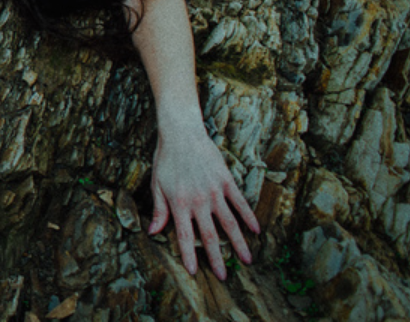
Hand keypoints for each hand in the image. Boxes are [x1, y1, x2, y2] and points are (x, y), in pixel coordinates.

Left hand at [148, 126, 259, 279]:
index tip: (196, 273)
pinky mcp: (226, 181)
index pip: (185, 236)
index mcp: (179, 204)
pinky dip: (249, 217)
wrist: (182, 133)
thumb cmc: (166, 159)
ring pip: (230, 224)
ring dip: (239, 244)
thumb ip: (159, 210)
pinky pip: (240, 203)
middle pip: (210, 236)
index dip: (190, 256)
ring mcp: (215, 191)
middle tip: (225, 277)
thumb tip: (153, 232)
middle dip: (217, 258)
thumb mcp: (157, 185)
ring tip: (246, 260)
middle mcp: (198, 201)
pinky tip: (256, 230)